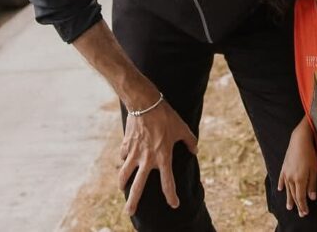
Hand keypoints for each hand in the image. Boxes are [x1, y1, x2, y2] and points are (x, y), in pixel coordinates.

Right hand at [118, 99, 197, 216]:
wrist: (144, 103)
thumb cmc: (166, 116)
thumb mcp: (182, 128)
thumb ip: (190, 141)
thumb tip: (195, 150)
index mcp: (163, 157)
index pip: (168, 182)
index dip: (171, 195)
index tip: (174, 204)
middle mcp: (147, 159)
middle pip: (138, 186)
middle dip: (133, 201)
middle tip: (130, 212)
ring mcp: (134, 153)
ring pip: (124, 174)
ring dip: (122, 183)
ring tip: (121, 189)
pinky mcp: (126, 145)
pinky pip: (123, 156)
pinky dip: (123, 159)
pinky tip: (124, 160)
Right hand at [278, 122, 316, 216]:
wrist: (299, 140)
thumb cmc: (309, 154)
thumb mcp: (314, 169)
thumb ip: (311, 184)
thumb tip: (311, 197)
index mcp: (299, 179)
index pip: (300, 197)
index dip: (303, 205)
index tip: (304, 213)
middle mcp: (291, 178)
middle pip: (294, 194)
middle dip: (297, 204)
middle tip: (299, 213)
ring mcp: (286, 173)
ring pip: (287, 189)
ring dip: (288, 198)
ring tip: (289, 206)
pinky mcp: (284, 167)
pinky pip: (282, 178)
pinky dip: (281, 185)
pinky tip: (280, 189)